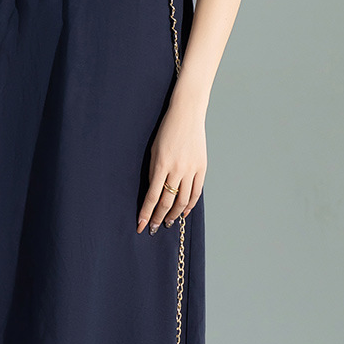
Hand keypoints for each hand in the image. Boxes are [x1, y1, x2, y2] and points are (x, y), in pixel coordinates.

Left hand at [136, 101, 206, 233]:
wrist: (187, 114)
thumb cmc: (166, 131)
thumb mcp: (154, 150)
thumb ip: (153, 171)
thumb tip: (153, 193)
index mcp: (161, 164)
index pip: (152, 196)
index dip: (146, 213)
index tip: (141, 225)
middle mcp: (177, 169)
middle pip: (167, 201)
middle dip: (159, 217)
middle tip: (153, 228)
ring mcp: (191, 169)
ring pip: (183, 200)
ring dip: (175, 214)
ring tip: (168, 223)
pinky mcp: (202, 168)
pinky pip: (196, 192)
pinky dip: (190, 205)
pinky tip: (184, 212)